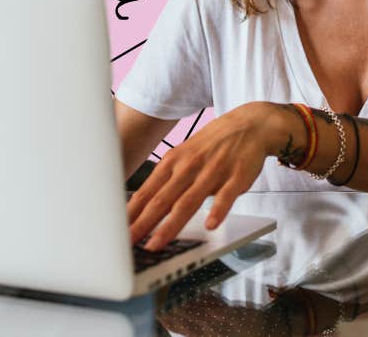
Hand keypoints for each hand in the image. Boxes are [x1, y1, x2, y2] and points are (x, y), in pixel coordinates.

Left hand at [127, 102, 294, 250]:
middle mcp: (189, 166)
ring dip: (170, 225)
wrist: (250, 123)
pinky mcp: (237, 176)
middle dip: (142, 224)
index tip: (117, 232)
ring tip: (156, 244)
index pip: (146, 192)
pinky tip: (210, 224)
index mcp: (173, 162)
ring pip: (188, 201)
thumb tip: (144, 207)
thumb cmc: (213, 144)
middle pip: (162, 199)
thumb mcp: (184, 155)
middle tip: (127, 243)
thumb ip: (168, 180)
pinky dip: (218, 210)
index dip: (131, 214)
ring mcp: (213, 171)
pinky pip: (226, 195)